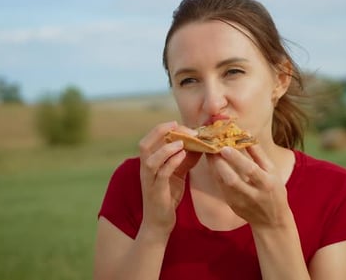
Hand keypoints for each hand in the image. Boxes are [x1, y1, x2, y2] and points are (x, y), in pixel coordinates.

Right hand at [139, 121, 200, 237]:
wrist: (159, 224)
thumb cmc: (168, 197)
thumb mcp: (178, 174)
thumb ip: (185, 159)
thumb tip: (200, 144)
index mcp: (149, 163)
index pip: (150, 139)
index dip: (162, 128)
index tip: (179, 123)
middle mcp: (145, 170)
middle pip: (145, 144)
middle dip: (161, 131)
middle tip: (179, 125)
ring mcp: (149, 181)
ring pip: (150, 158)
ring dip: (166, 147)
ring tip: (183, 141)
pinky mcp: (156, 192)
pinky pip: (161, 174)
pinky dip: (171, 162)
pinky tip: (182, 155)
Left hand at [206, 145, 292, 228]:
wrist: (271, 221)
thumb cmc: (274, 191)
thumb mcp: (273, 172)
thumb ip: (259, 154)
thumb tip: (246, 135)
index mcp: (266, 184)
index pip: (250, 170)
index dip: (237, 159)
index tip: (225, 147)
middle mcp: (252, 194)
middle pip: (232, 179)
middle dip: (219, 163)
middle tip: (211, 146)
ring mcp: (239, 202)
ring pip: (222, 183)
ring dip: (213, 166)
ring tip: (209, 150)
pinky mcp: (231, 204)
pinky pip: (220, 186)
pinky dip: (215, 172)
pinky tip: (212, 161)